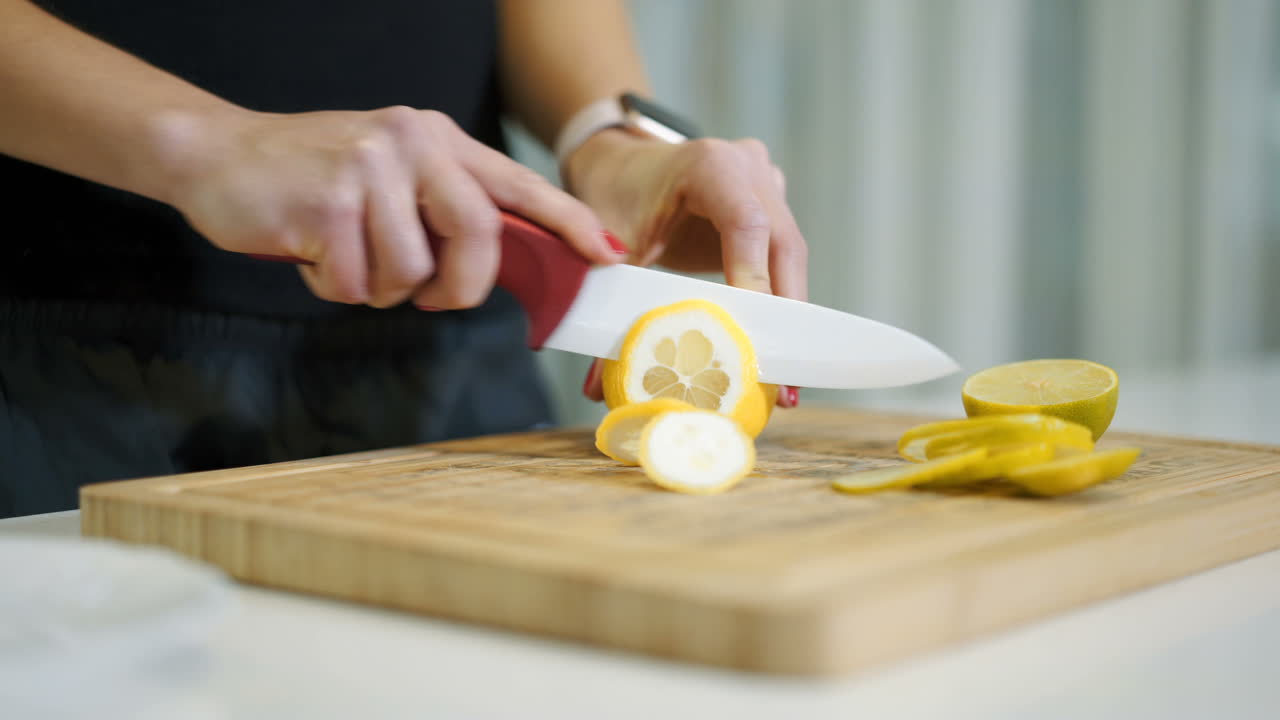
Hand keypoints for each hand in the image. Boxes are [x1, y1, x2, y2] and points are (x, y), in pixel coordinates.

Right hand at [159, 106, 620, 307]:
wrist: (217, 155)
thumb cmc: (314, 179)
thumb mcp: (391, 176)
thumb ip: (443, 208)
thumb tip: (501, 265)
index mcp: (437, 138)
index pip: (518, 184)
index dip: (568, 223)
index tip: (606, 255)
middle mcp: (412, 143)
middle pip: (479, 238)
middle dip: (459, 288)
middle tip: (428, 295)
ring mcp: (369, 167)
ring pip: (410, 274)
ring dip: (375, 286)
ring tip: (342, 253)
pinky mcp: (326, 201)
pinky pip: (354, 282)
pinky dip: (331, 285)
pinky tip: (309, 251)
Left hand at [566, 129, 806, 406]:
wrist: (619, 162)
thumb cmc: (614, 194)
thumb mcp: (609, 242)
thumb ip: (610, 304)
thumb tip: (598, 385)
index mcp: (711, 165)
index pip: (747, 224)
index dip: (755, 281)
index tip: (754, 338)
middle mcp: (749, 168)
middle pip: (782, 246)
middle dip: (784, 317)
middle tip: (784, 384)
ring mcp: (767, 185)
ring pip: (789, 258)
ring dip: (788, 317)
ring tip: (785, 380)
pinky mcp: (772, 207)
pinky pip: (783, 259)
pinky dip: (778, 302)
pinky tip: (774, 347)